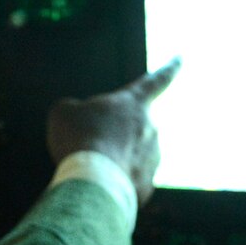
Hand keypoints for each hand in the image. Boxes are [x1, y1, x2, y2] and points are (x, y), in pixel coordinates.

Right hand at [46, 60, 181, 206]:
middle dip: (110, 136)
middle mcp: (152, 128)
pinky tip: (97, 185)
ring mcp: (153, 158)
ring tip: (90, 166)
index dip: (169, 69)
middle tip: (87, 144)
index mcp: (134, 103)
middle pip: (131, 128)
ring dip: (110, 160)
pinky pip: (126, 181)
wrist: (93, 182)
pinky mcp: (147, 186)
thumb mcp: (64, 112)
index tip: (182, 58)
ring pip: (128, 157)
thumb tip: (80, 120)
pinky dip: (111, 183)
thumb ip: (75, 110)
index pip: (156, 80)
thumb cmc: (79, 139)